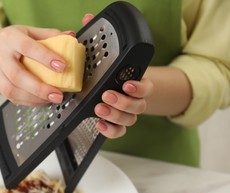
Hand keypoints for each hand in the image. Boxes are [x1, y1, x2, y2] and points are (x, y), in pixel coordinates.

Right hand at [0, 25, 71, 105]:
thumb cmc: (14, 40)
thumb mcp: (30, 32)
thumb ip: (50, 35)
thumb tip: (71, 37)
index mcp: (9, 38)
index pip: (27, 47)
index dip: (45, 57)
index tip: (62, 66)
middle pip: (17, 75)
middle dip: (39, 87)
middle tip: (58, 94)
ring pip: (12, 90)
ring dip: (34, 98)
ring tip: (52, 99)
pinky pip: (12, 98)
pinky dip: (29, 102)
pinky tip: (42, 100)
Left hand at [82, 13, 152, 138]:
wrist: (112, 88)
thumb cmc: (108, 71)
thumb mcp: (102, 55)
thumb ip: (96, 39)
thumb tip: (87, 19)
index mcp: (134, 81)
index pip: (146, 86)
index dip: (139, 87)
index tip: (127, 84)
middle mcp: (134, 98)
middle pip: (139, 106)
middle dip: (123, 102)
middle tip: (106, 96)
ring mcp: (126, 112)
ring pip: (130, 119)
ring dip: (115, 115)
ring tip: (99, 109)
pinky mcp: (116, 122)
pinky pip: (119, 132)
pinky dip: (111, 130)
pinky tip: (99, 124)